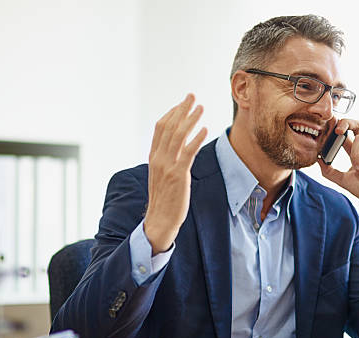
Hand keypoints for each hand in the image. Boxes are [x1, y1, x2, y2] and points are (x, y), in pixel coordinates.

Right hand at [144, 94, 207, 253]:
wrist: (159, 220)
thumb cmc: (164, 200)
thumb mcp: (161, 176)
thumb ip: (166, 160)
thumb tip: (176, 148)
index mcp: (153, 157)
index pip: (160, 128)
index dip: (172, 113)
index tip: (182, 103)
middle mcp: (158, 159)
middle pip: (169, 127)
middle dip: (182, 109)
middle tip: (192, 96)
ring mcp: (167, 166)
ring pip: (178, 136)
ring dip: (190, 119)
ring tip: (200, 107)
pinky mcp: (178, 175)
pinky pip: (188, 152)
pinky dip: (196, 138)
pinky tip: (204, 129)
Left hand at [318, 119, 358, 226]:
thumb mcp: (341, 178)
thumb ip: (328, 169)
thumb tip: (317, 158)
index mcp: (358, 151)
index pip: (347, 134)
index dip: (338, 128)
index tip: (328, 125)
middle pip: (356, 125)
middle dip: (346, 123)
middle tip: (337, 130)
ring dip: (356, 156)